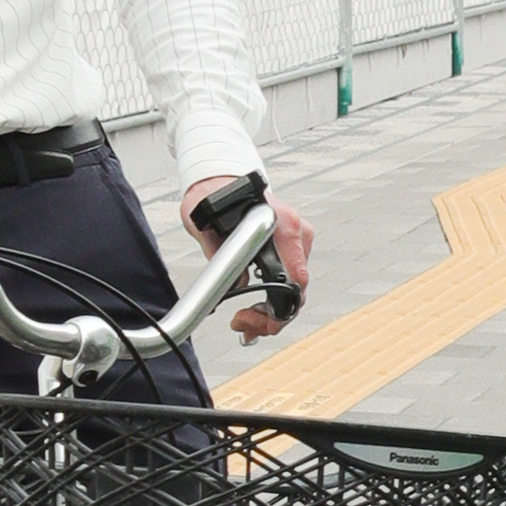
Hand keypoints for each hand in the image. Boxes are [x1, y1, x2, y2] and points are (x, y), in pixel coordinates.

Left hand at [184, 179, 316, 339]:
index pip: (296, 276)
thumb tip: (230, 285)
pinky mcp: (292, 246)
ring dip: (272, 311)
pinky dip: (275, 298)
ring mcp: (297, 239)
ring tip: (246, 321)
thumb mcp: (206, 227)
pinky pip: (289, 279)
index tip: (257, 321)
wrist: (218, 179)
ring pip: (295, 289)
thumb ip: (221, 256)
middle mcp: (296, 232)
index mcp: (283, 226)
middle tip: (244, 325)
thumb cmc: (213, 196)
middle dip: (273, 317)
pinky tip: (256, 309)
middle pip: (299, 290)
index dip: (279, 308)